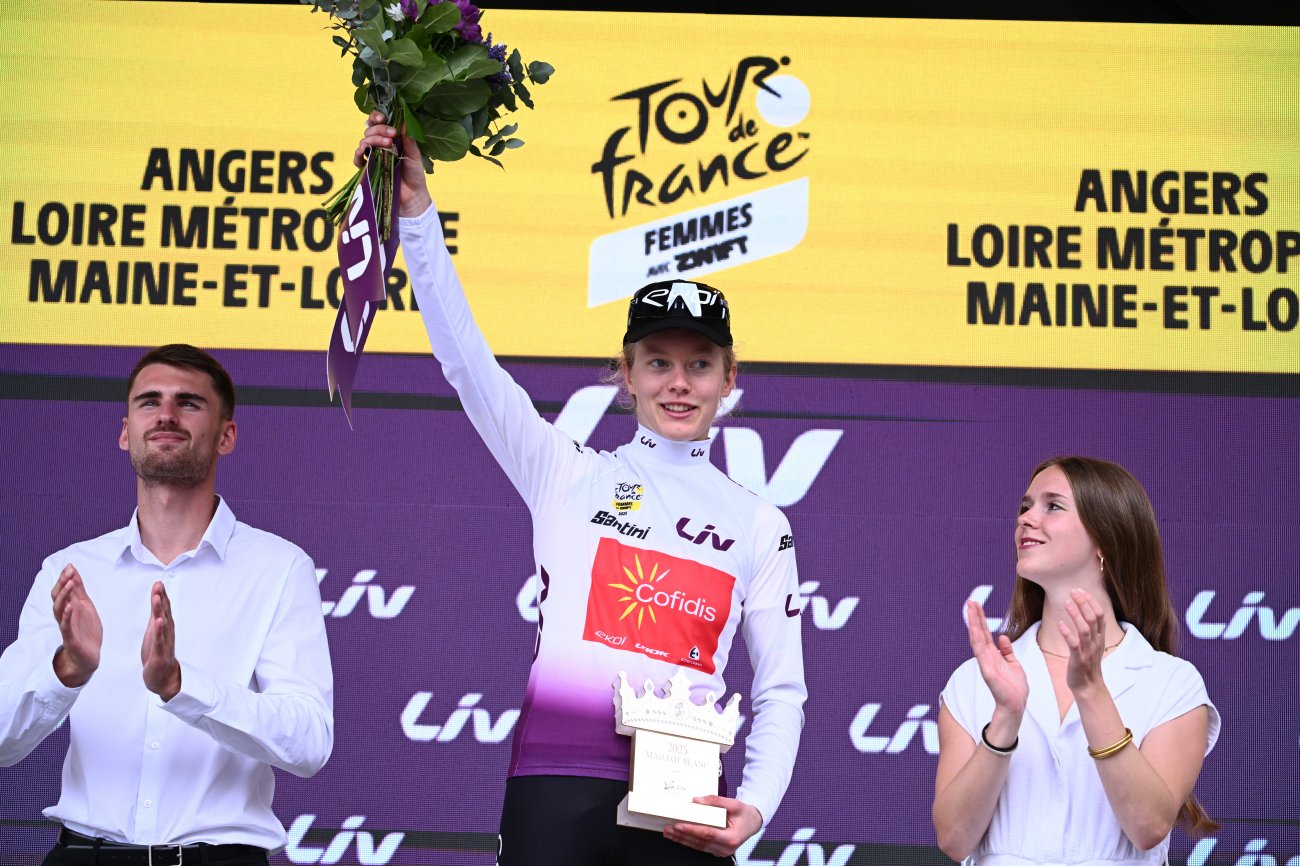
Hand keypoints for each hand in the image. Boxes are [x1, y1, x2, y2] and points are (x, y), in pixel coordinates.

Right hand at [51, 564, 101, 687]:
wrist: (89, 655)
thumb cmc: (86, 629)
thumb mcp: (85, 606)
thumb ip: (79, 591)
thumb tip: (73, 572)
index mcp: (69, 606)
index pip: (62, 590)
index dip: (65, 578)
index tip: (70, 565)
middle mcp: (64, 615)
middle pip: (58, 597)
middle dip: (62, 584)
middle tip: (69, 571)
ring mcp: (66, 626)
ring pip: (59, 609)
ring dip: (64, 596)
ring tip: (69, 584)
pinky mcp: (71, 637)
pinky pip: (65, 626)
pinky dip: (67, 616)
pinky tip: (70, 606)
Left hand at [141, 581, 181, 700]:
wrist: (163, 677)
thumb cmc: (158, 652)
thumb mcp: (155, 631)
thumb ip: (156, 614)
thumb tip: (156, 596)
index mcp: (164, 627)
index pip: (163, 608)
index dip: (161, 595)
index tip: (158, 582)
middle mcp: (167, 633)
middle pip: (164, 613)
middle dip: (161, 598)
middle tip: (159, 584)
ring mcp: (164, 643)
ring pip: (162, 625)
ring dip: (160, 611)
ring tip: (157, 598)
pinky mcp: (159, 654)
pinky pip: (159, 641)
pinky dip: (159, 631)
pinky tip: (158, 622)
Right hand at [355, 110, 431, 217]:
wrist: (413, 196)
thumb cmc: (415, 174)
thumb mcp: (414, 156)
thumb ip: (409, 140)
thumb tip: (405, 121)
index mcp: (391, 138)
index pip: (379, 122)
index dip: (377, 117)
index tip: (383, 118)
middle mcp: (379, 145)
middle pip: (370, 130)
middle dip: (379, 130)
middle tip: (392, 135)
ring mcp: (373, 156)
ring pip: (364, 142)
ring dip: (372, 140)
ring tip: (386, 144)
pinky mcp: (368, 169)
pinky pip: (357, 160)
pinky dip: (358, 154)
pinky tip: (362, 152)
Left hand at [663, 796, 762, 856]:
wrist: (753, 822)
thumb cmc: (745, 814)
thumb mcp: (734, 803)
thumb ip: (715, 801)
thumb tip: (697, 800)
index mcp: (732, 837)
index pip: (707, 834)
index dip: (692, 829)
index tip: (679, 825)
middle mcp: (726, 848)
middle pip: (700, 842)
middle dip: (682, 835)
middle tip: (668, 828)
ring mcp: (721, 851)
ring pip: (698, 846)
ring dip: (682, 839)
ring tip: (669, 832)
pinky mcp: (717, 850)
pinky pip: (700, 846)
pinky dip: (688, 840)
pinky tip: (679, 836)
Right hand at [966, 600, 1027, 716]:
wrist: (1016, 705)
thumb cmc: (1015, 688)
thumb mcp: (1014, 664)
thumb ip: (1007, 651)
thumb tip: (1003, 637)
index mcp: (994, 655)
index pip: (986, 633)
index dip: (981, 619)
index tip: (977, 606)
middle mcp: (987, 657)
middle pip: (980, 633)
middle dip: (975, 617)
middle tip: (970, 601)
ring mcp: (985, 663)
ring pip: (978, 639)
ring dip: (974, 623)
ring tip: (970, 608)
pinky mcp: (987, 671)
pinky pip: (981, 652)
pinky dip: (977, 639)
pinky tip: (975, 628)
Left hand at [1060, 588, 1107, 693]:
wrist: (1088, 687)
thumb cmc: (1087, 664)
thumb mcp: (1093, 645)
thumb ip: (1091, 630)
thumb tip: (1085, 612)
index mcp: (1100, 638)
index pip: (1100, 615)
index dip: (1091, 601)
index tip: (1081, 590)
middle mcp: (1096, 642)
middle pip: (1093, 618)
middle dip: (1084, 603)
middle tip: (1073, 591)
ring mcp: (1088, 651)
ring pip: (1085, 629)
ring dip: (1076, 615)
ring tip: (1066, 602)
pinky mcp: (1079, 659)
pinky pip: (1074, 644)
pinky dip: (1067, 633)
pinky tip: (1060, 623)